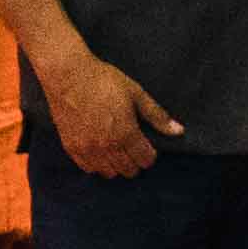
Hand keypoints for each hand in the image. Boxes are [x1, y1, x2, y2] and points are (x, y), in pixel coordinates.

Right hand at [38, 46, 183, 178]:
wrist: (68, 75)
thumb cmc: (104, 80)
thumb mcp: (136, 94)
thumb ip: (157, 116)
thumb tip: (179, 131)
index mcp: (126, 133)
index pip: (145, 160)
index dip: (150, 155)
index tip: (148, 146)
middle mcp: (107, 146)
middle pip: (128, 170)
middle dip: (135, 162)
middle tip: (133, 148)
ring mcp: (87, 149)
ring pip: (109, 173)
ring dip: (116, 165)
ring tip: (117, 150)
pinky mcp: (71, 147)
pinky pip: (88, 168)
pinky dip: (97, 165)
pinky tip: (100, 152)